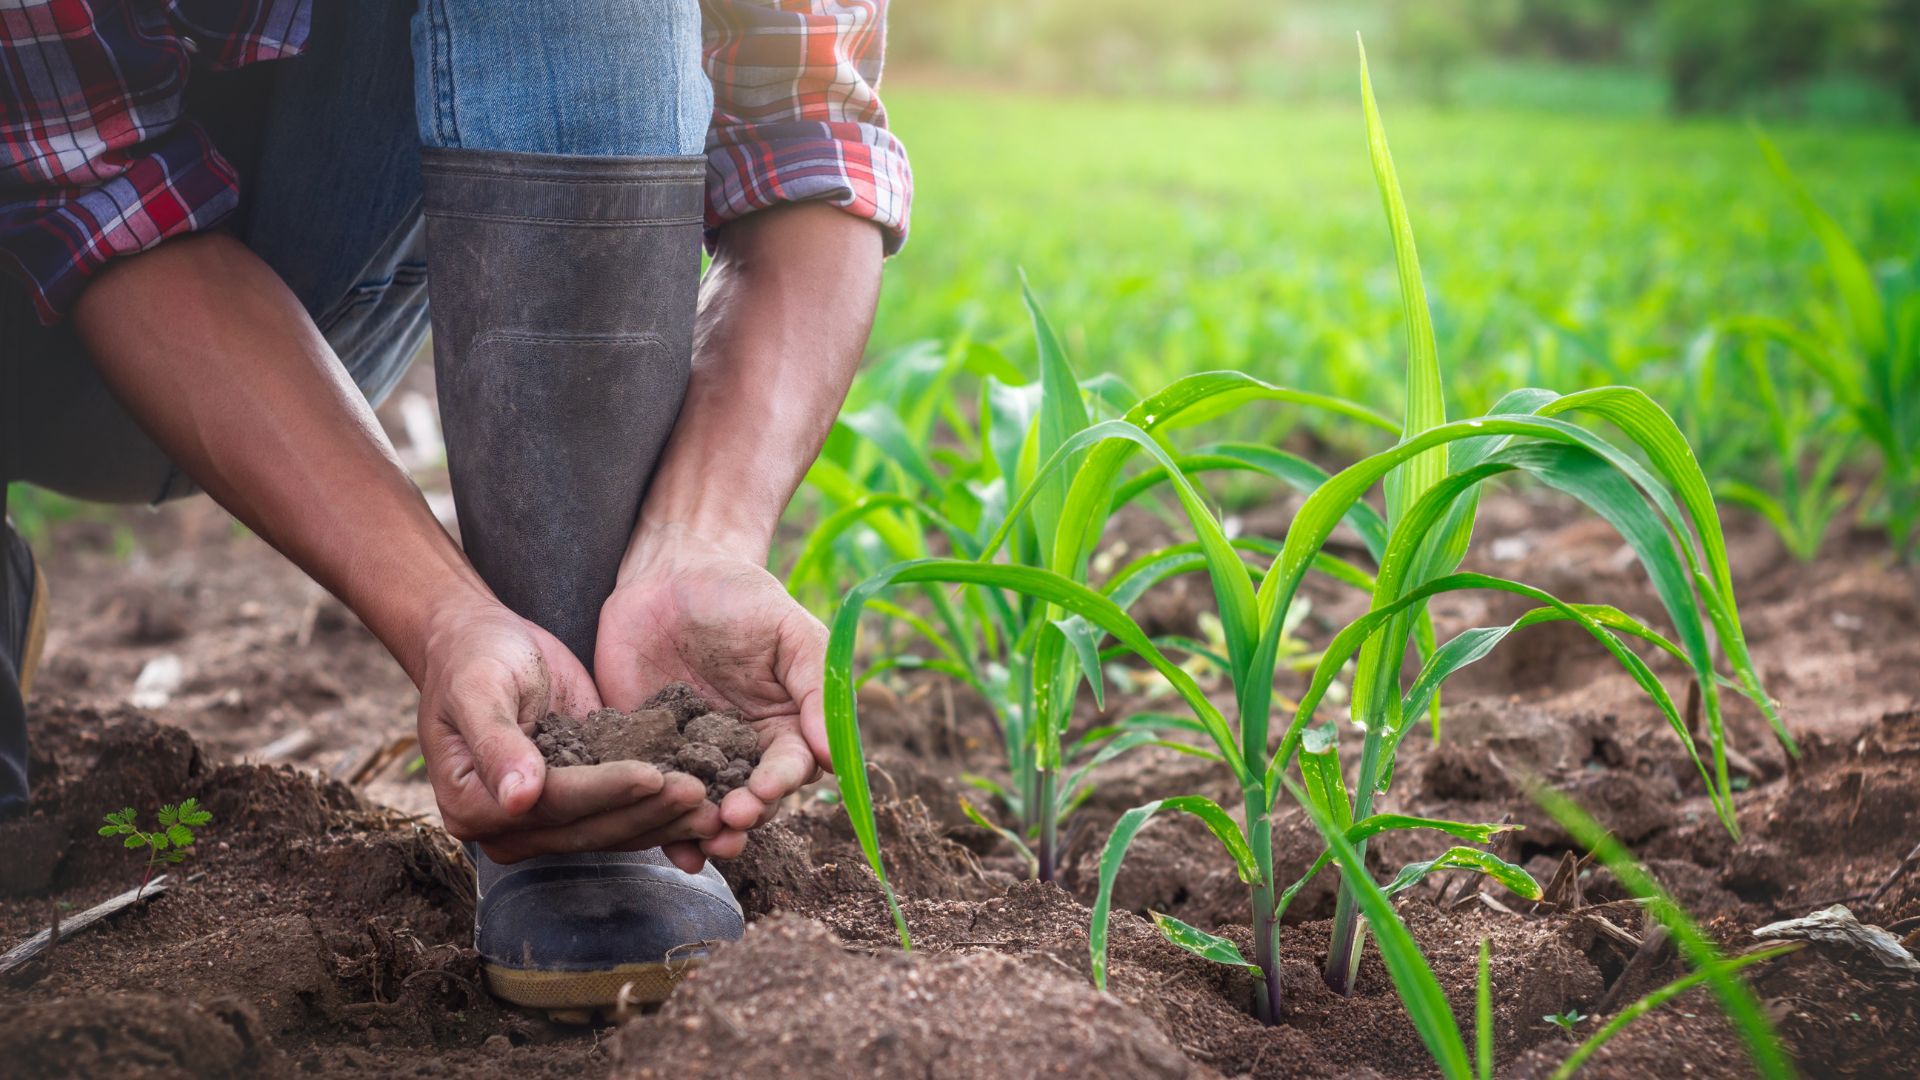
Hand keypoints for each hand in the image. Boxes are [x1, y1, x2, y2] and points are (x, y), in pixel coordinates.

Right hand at [416, 593, 718, 862]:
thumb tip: (519, 798)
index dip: (604, 791)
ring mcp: (545, 822)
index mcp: (473, 805)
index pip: (553, 804)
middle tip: (700, 793)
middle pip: (589, 826)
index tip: (652, 774)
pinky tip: (704, 801)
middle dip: (647, 811)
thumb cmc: (474, 658)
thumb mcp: (478, 688)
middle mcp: (510, 826)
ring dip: (664, 819)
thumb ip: (496, 742)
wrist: (482, 643)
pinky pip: (623, 814)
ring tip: (712, 804)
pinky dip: (662, 810)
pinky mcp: (579, 804)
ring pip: (612, 830)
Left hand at [595, 523, 831, 868]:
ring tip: (702, 844)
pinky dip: (661, 826)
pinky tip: (667, 849)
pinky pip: (655, 797)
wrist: (668, 574)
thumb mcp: (789, 630)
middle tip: (730, 823)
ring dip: (707, 833)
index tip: (765, 791)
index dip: (779, 784)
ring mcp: (694, 758)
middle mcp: (742, 752)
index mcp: (784, 726)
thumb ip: (817, 685)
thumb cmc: (740, 596)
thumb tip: (832, 753)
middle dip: (744, 817)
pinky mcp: (647, 755)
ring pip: (706, 809)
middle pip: (751, 801)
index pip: (790, 767)